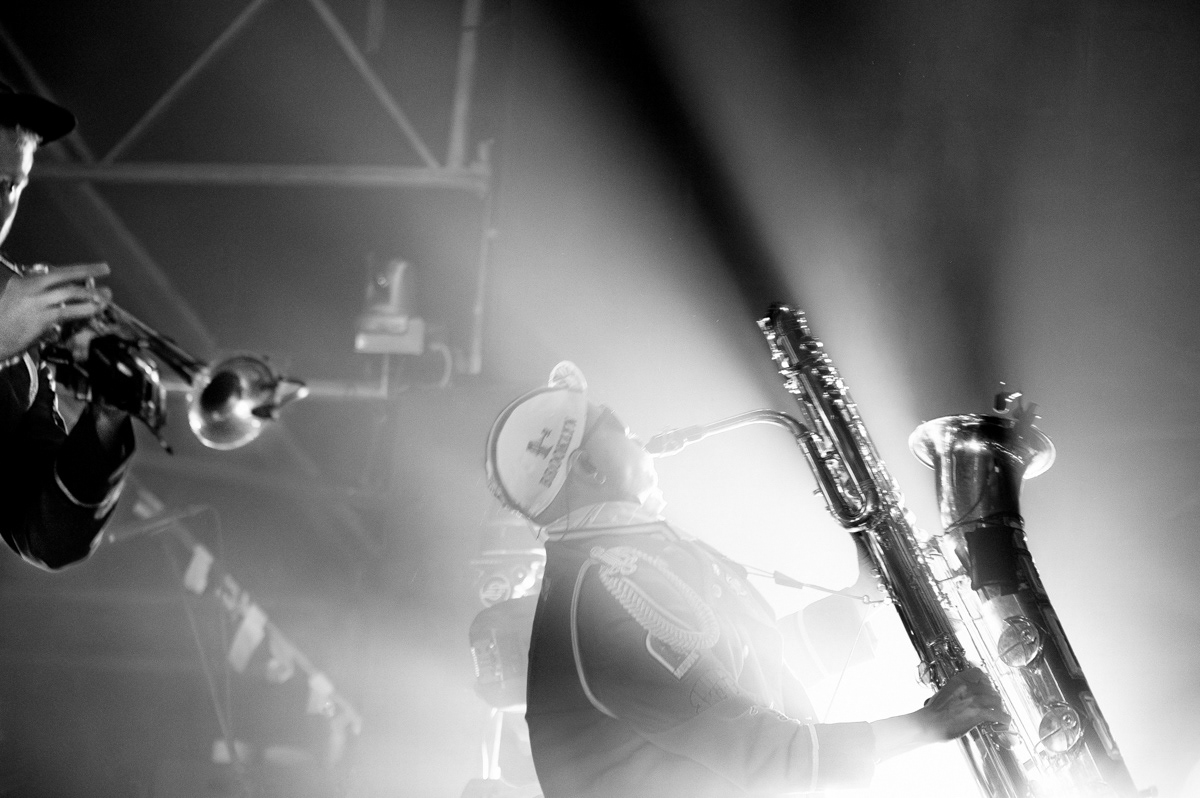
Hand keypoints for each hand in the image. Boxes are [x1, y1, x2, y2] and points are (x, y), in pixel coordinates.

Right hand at [0, 262, 110, 360]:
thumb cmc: (5, 323)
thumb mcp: (17, 300)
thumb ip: (39, 294)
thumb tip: (68, 292)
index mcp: (22, 282)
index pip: (54, 272)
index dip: (77, 269)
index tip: (92, 268)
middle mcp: (28, 288)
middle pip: (63, 275)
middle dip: (87, 271)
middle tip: (104, 270)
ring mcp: (35, 303)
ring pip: (69, 292)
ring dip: (91, 293)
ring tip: (106, 295)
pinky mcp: (41, 318)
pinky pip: (68, 311)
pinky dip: (84, 310)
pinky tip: (94, 310)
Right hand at [869, 666, 1010, 760]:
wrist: (928, 723)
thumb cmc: (932, 713)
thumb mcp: (942, 694)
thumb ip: (954, 692)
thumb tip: (960, 697)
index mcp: (957, 681)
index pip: (978, 673)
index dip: (985, 680)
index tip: (987, 686)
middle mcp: (967, 688)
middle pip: (990, 687)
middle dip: (993, 696)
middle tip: (994, 703)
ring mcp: (973, 700)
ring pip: (996, 699)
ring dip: (999, 707)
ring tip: (999, 713)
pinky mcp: (977, 713)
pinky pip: (998, 714)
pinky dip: (1004, 718)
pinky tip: (1004, 721)